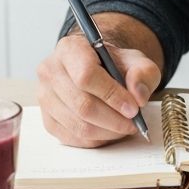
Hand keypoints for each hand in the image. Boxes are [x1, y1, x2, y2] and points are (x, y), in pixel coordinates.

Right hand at [36, 33, 161, 147]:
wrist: (99, 69)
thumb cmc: (115, 64)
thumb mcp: (136, 60)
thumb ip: (143, 73)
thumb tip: (139, 96)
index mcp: (70, 49)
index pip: (86, 75)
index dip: (112, 95)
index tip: (133, 108)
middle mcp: (50, 71)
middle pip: (82, 104)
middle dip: (113, 119)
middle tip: (134, 123)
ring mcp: (45, 98)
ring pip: (78, 125)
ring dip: (107, 132)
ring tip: (125, 127)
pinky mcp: (48, 120)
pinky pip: (73, 138)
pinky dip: (97, 139)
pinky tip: (110, 131)